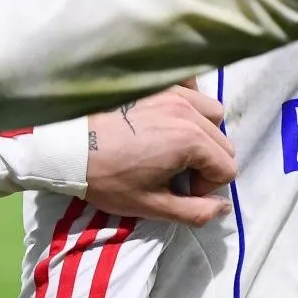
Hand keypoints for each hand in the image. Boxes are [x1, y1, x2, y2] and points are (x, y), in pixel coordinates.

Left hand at [84, 84, 236, 225]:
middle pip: (223, 142)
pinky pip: (191, 88)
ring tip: (175, 148)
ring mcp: (173, 93)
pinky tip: (172, 118)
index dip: (206, 187)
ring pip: (212, 114)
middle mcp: (188, 111)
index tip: (179, 191)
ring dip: (203, 134)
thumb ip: (195, 212)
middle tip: (175, 174)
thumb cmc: (108, 178)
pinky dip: (190, 103)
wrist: (70, 148)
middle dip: (206, 163)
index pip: (227, 167)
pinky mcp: (158, 85)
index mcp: (191, 141)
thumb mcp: (152, 206)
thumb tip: (223, 208)